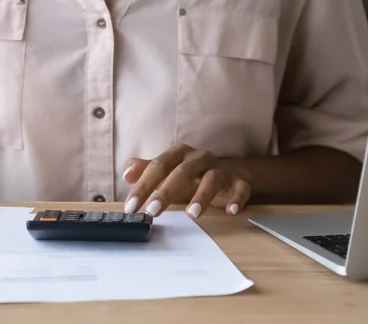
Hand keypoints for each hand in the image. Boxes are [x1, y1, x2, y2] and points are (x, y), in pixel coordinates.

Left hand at [122, 143, 251, 220]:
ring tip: (192, 215)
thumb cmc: (190, 174)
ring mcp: (221, 169)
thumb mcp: (167, 171)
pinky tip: (230, 211)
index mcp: (180, 153)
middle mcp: (200, 157)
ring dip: (202, 196)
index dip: (143, 185)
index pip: (158, 165)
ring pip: (212, 179)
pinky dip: (236, 198)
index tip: (131, 206)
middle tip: (152, 212)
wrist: (227, 173)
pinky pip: (240, 188)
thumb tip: (127, 173)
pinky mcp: (239, 182)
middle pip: (182, 171)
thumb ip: (146, 170)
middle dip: (166, 191)